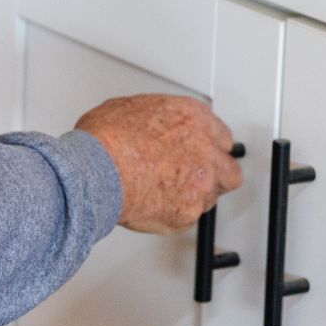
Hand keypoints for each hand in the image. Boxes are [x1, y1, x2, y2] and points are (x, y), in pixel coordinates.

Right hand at [74, 95, 242, 233]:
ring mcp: (200, 183)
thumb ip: (153, 118)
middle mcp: (204, 149)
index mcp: (193, 118)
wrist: (96, 171)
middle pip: (229, 168)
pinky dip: (174, 215)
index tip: (199, 154)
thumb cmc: (106, 140)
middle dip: (215, 175)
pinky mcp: (188, 212)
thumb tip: (145, 123)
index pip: (220, 136)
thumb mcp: (127, 108)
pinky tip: (155, 206)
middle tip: (194, 179)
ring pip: (212, 197)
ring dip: (194, 197)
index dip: (207, 147)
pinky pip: (189, 217)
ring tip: (167, 195)